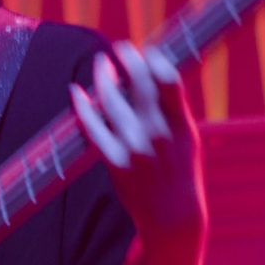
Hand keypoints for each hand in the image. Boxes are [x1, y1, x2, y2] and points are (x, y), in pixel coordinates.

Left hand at [69, 42, 206, 247]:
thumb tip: (154, 74)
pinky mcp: (115, 161)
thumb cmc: (180, 171)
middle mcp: (158, 134)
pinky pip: (93, 127)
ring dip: (103, 76)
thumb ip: (172, 110)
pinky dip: (82, 106)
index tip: (147, 50)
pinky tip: (76, 92)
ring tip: (101, 64)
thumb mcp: (188, 139)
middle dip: (128, 59)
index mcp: (181, 126)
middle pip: (140, 84)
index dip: (155, 60)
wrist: (173, 217)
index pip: (169, 81)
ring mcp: (135, 148)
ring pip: (111, 100)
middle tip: (120, 48)